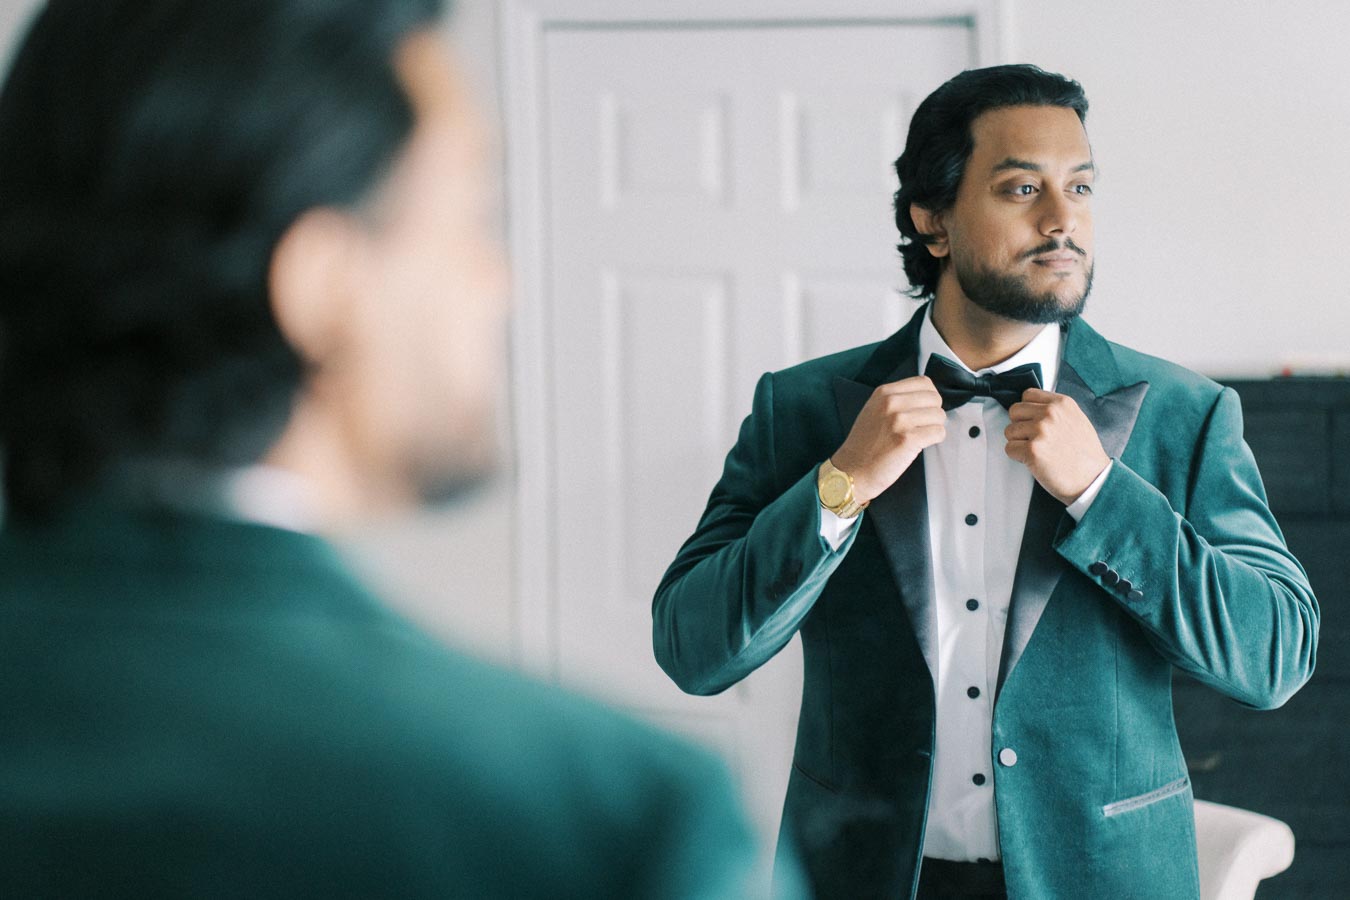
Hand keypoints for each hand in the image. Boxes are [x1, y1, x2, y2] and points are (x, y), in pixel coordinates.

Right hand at [832, 376, 945, 502]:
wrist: (852, 471)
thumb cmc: (864, 445)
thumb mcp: (874, 410)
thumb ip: (897, 400)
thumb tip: (926, 398)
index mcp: (883, 392)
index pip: (924, 382)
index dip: (929, 397)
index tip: (923, 410)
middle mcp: (891, 402)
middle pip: (934, 398)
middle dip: (933, 413)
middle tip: (923, 426)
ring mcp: (899, 420)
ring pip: (939, 415)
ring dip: (934, 427)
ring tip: (920, 437)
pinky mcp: (908, 439)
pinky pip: (938, 432)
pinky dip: (934, 440)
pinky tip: (920, 445)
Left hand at [1004, 388, 1109, 505]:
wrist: (1093, 480)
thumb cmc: (1085, 454)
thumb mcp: (1076, 420)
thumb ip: (1055, 411)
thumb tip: (1033, 408)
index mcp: (1062, 403)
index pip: (1028, 395)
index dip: (1027, 410)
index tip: (1033, 422)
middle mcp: (1050, 413)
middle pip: (1014, 411)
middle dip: (1020, 425)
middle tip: (1033, 439)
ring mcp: (1040, 431)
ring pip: (1009, 431)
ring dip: (1018, 442)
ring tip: (1037, 451)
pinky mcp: (1032, 450)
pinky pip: (1009, 448)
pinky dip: (1017, 457)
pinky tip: (1034, 461)